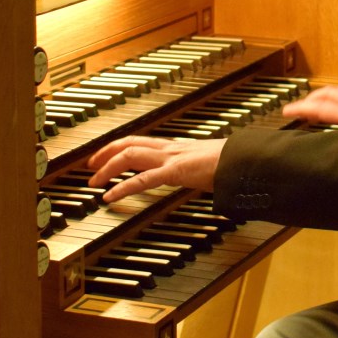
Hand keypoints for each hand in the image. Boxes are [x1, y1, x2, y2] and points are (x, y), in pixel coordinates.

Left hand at [87, 136, 225, 202]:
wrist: (247, 160)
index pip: (142, 141)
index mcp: (178, 148)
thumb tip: (203, 175)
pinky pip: (143, 179)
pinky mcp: (176, 172)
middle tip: (90, 166)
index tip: (105, 155)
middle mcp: (171, 149)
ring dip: (107, 168)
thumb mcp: (211, 164)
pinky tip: (110, 196)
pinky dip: (123, 187)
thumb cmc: (234, 162)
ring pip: (130, 155)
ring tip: (94, 182)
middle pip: (129, 143)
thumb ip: (200, 169)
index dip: (119, 146)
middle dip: (105, 153)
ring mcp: (172, 158)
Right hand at [281, 85, 337, 130]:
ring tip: (310, 107)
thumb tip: (329, 155)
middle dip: (308, 99)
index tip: (286, 112)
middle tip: (295, 108)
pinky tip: (334, 112)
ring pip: (337, 92)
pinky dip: (334, 101)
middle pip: (328, 94)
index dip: (302, 109)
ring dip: (321, 97)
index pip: (322, 108)